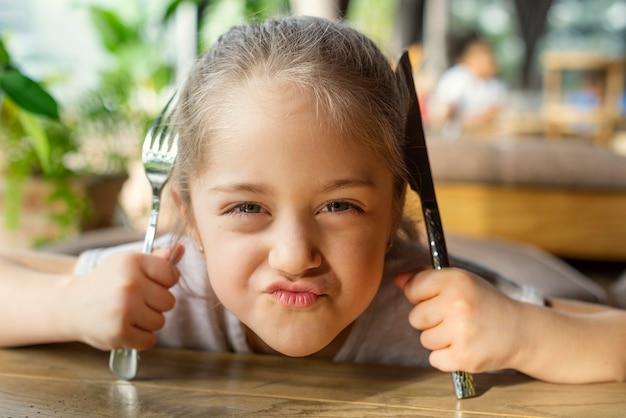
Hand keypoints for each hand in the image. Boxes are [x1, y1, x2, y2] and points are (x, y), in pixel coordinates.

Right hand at [62, 244, 183, 350]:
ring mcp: (124, 308)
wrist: (71, 306)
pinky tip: (125, 328)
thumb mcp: (128, 264)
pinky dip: (140, 338)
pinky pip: (149, 340)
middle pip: (169, 301)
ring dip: (147, 322)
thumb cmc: (107, 282)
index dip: (165, 282)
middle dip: (155, 304)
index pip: (172, 275)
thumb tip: (181, 249)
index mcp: (133, 262)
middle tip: (135, 301)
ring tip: (127, 314)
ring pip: (160, 321)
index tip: (150, 284)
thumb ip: (156, 259)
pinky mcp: (119, 331)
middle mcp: (129, 283)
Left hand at [395, 267, 524, 373]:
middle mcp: (457, 304)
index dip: (421, 296)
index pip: (412, 289)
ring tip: (462, 332)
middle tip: (453, 318)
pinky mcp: (464, 357)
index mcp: (455, 280)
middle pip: (415, 317)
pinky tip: (464, 347)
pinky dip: (446, 357)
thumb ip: (426, 278)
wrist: (520, 331)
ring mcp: (461, 332)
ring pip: (424, 339)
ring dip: (439, 339)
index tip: (437, 299)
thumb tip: (397, 280)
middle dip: (429, 320)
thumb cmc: (483, 303)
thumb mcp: (460, 282)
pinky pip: (434, 359)